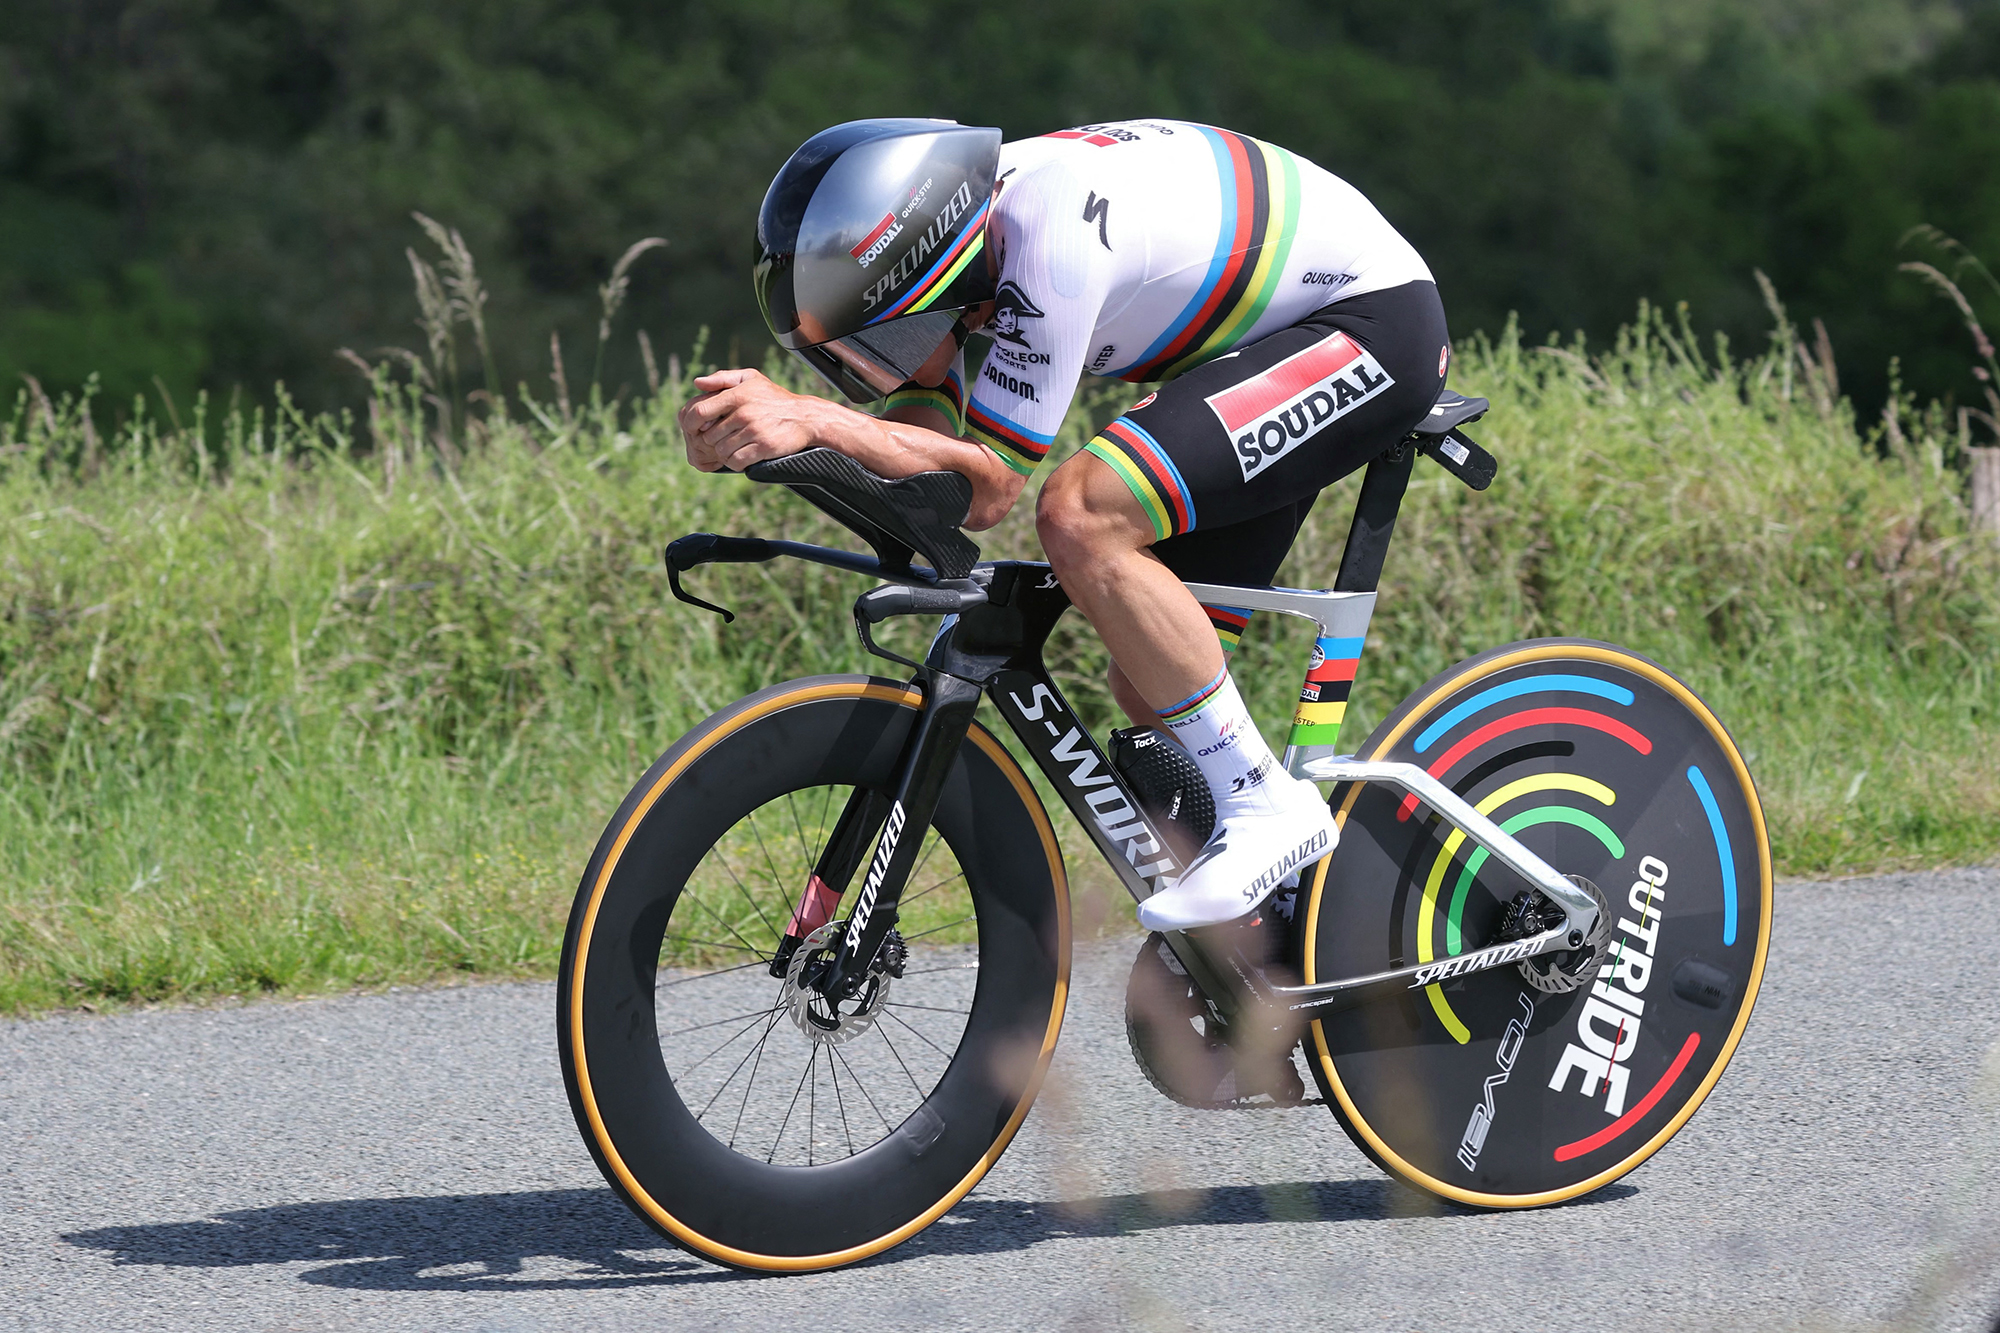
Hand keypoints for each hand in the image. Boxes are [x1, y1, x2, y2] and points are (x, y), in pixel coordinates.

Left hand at [677, 368, 829, 471]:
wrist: (805, 417)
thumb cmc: (774, 398)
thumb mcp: (751, 379)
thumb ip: (723, 378)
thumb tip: (697, 383)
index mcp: (737, 395)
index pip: (700, 412)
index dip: (692, 424)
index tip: (697, 429)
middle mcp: (744, 412)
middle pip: (709, 436)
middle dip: (713, 441)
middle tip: (723, 439)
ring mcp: (754, 431)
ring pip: (722, 451)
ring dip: (725, 453)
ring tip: (734, 447)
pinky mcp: (763, 448)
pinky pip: (736, 462)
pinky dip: (736, 463)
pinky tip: (742, 456)